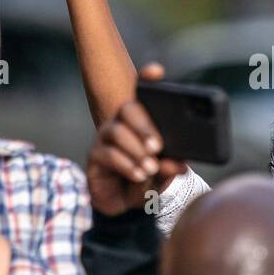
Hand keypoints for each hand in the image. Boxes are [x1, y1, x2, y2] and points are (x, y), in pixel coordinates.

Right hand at [86, 63, 187, 216]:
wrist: (122, 204)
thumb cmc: (144, 181)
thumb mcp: (163, 175)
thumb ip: (170, 168)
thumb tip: (178, 164)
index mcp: (142, 121)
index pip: (143, 93)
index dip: (148, 78)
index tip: (157, 71)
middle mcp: (122, 123)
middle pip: (128, 109)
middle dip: (144, 125)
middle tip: (158, 146)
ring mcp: (105, 137)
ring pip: (118, 131)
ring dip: (136, 149)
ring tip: (150, 167)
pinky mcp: (94, 155)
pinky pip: (108, 153)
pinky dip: (126, 164)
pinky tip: (138, 174)